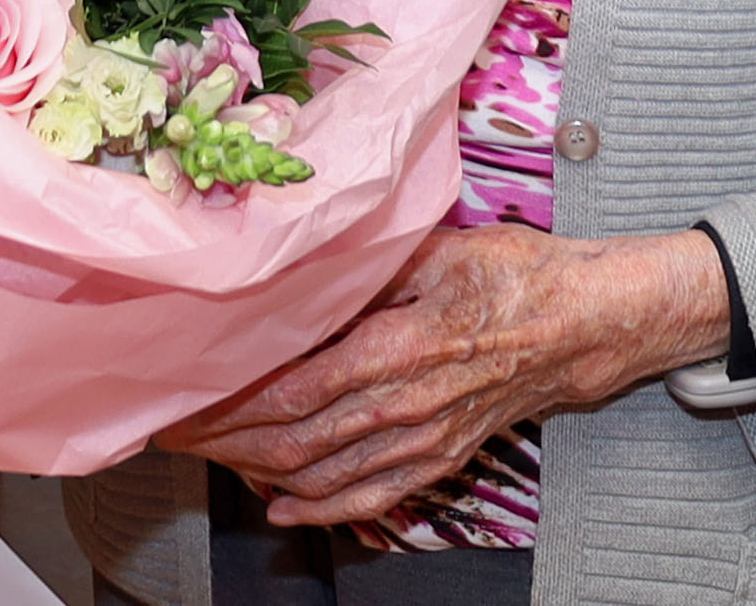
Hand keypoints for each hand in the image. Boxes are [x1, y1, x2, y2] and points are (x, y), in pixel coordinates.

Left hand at [159, 226, 728, 526]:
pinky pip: (371, 496)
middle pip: (294, 440)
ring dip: (258, 471)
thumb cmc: (515, 276)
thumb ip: (368, 264)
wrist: (582, 324)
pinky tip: (283, 506)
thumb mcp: (438, 248)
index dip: (230, 403)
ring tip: (208, 458)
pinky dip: (320, 507)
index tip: (184, 397)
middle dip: (224, 440)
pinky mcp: (440, 456)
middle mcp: (405, 407)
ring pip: (324, 474)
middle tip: (173, 431)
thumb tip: (301, 262)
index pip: (293, 390)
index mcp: (399, 349)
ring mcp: (423, 440)